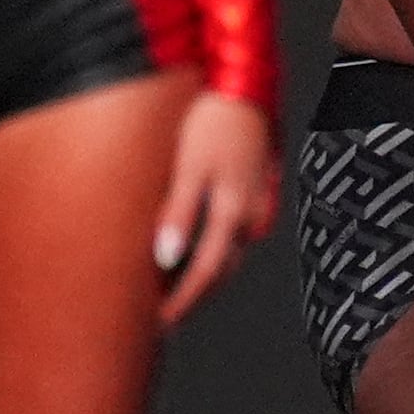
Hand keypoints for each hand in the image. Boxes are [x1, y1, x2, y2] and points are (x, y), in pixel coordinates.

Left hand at [148, 92, 278, 324]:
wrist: (247, 87)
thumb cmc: (212, 121)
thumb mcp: (190, 167)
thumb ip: (179, 214)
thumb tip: (165, 260)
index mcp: (233, 214)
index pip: (203, 274)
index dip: (180, 303)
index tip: (155, 326)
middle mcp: (251, 219)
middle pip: (219, 272)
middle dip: (191, 298)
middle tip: (159, 319)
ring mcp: (258, 207)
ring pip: (229, 255)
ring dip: (203, 277)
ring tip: (171, 291)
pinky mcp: (256, 194)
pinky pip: (234, 236)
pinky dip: (213, 252)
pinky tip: (195, 251)